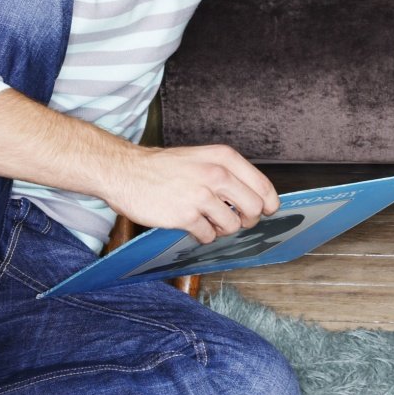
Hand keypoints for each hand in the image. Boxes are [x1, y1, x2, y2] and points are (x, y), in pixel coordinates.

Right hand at [99, 144, 279, 242]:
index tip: (265, 211)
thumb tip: (254, 198)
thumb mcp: (201, 158)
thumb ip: (227, 174)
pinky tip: (192, 226)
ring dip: (222, 229)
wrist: (124, 171)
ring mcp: (201, 195)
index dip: (268, 204)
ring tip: (207, 221)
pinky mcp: (185, 216)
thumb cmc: (162, 167)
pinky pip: (208, 236)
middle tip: (234, 220)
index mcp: (223, 158)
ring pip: (232, 226)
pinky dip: (203, 236)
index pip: (263, 187)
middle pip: (254, 209)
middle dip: (247, 220)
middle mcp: (216, 174)